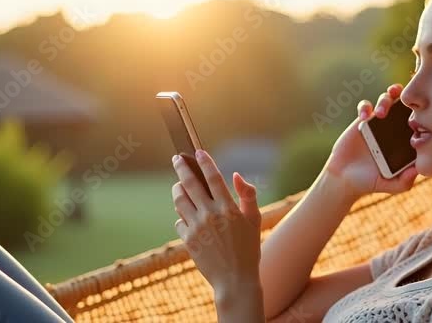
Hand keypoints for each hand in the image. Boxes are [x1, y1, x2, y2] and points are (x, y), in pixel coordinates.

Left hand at [171, 149, 262, 294]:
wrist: (235, 280)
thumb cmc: (248, 249)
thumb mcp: (254, 220)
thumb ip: (248, 195)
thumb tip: (236, 176)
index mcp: (228, 208)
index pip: (213, 177)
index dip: (204, 162)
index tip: (197, 151)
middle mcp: (210, 214)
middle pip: (190, 183)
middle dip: (182, 167)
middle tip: (177, 159)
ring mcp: (196, 227)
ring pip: (179, 200)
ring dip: (178, 189)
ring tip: (179, 185)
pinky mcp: (188, 240)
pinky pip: (179, 221)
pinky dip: (182, 216)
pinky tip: (188, 216)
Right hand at [322, 83, 418, 200]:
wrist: (344, 178)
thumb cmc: (370, 183)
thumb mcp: (391, 186)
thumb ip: (405, 181)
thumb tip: (418, 170)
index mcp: (405, 141)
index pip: (417, 122)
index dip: (421, 113)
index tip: (419, 115)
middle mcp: (393, 129)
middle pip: (404, 105)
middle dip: (405, 97)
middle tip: (403, 101)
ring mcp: (377, 123)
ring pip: (386, 100)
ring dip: (385, 100)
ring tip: (380, 113)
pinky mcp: (362, 121)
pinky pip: (365, 106)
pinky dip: (365, 107)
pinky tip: (364, 117)